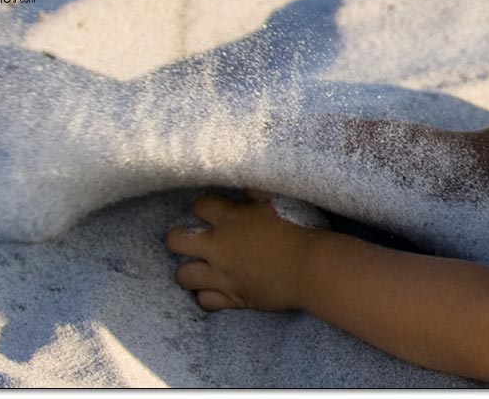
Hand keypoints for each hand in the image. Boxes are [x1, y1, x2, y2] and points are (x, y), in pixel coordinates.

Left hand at [166, 193, 329, 310]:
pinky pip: (206, 301)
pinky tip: (214, 290)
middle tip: (188, 238)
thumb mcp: (279, 201)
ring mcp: (223, 274)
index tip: (209, 209)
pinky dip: (207, 296)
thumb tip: (245, 188)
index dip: (201, 205)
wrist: (313, 268)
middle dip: (176, 238)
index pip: (199, 205)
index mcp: (230, 219)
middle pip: (176, 240)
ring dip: (188, 270)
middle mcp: (219, 247)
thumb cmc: (300, 230)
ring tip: (197, 266)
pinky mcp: (233, 297)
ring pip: (184, 275)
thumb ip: (257, 193)